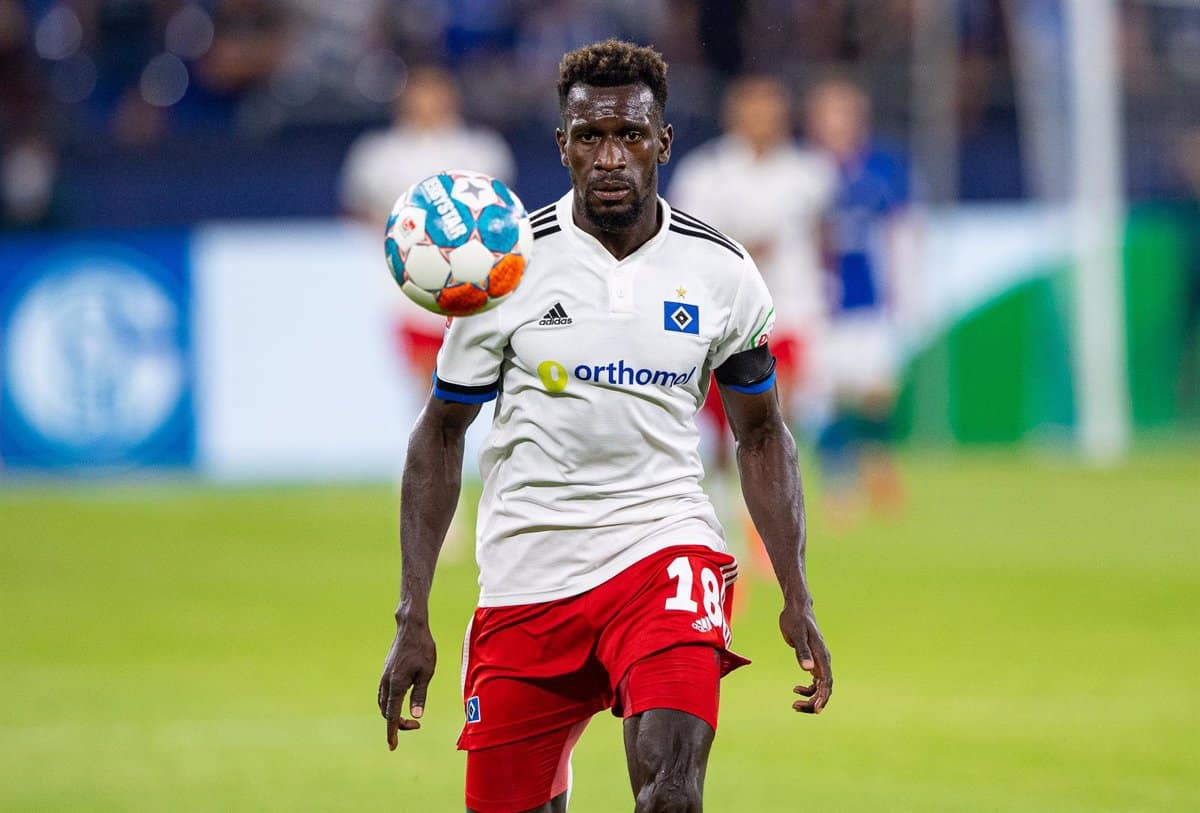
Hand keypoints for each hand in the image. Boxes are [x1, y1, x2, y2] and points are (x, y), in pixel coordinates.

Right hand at [377, 614, 435, 748]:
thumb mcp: (426, 673)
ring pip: (383, 704)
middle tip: (416, 725)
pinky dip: (389, 704)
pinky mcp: (386, 672)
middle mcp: (386, 683)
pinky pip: (383, 694)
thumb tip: (416, 716)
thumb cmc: (423, 649)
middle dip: (397, 723)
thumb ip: (419, 695)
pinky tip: (399, 704)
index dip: (392, 732)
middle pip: (386, 712)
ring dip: (392, 714)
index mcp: (396, 685)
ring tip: (408, 719)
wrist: (411, 628)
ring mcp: (384, 677)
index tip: (392, 746)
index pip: (391, 715)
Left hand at [779, 602, 831, 713]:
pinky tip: (795, 689)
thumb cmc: (795, 619)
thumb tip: (808, 669)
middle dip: (814, 701)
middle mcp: (824, 661)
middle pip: (825, 688)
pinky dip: (807, 689)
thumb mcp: (796, 635)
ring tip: (794, 704)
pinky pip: (815, 681)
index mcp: (822, 656)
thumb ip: (802, 652)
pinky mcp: (813, 660)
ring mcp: (819, 661)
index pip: (827, 682)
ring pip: (820, 687)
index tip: (816, 710)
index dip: (823, 698)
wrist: (797, 608)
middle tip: (796, 707)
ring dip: (810, 698)